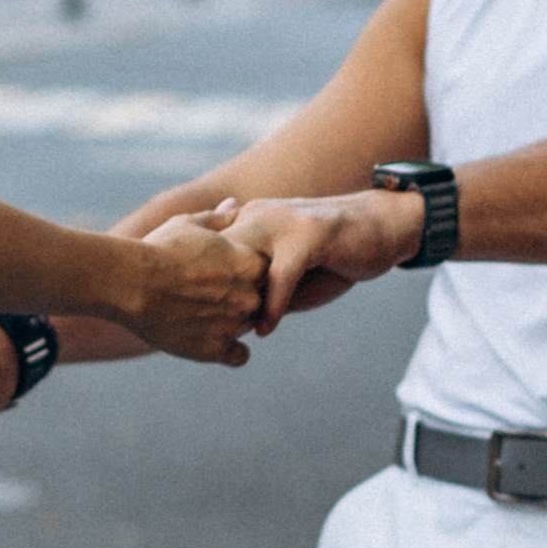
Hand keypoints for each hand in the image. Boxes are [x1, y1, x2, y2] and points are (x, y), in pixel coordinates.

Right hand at [128, 216, 266, 362]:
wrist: (130, 283)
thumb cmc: (159, 248)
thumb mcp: (188, 224)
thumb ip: (218, 218)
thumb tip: (235, 206)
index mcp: (249, 262)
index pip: (268, 270)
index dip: (249, 270)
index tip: (230, 270)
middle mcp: (249, 296)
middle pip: (260, 299)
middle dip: (243, 297)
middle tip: (213, 292)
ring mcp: (234, 324)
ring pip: (248, 325)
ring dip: (233, 321)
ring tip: (202, 311)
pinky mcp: (215, 349)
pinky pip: (239, 355)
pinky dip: (229, 350)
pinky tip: (212, 339)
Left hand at [173, 188, 420, 334]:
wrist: (382, 228)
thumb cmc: (334, 254)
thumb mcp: (290, 272)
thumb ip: (261, 289)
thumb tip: (233, 322)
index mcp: (249, 220)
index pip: (208, 246)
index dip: (185, 273)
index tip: (165, 305)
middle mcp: (259, 215)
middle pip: (216, 251)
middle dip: (197, 286)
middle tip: (180, 323)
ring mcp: (283, 222)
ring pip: (245, 261)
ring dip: (232, 298)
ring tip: (219, 332)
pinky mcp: (309, 234)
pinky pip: (283, 272)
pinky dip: (273, 303)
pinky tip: (266, 330)